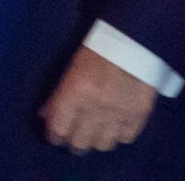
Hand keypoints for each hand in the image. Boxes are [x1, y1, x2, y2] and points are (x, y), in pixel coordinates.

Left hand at [38, 45, 157, 153]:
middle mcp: (96, 107)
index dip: (55, 136)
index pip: (59, 130)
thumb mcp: (72, 68)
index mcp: (75, 93)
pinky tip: (116, 125)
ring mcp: (119, 113)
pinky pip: (126, 138)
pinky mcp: (140, 114)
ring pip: (103, 145)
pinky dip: (119, 134)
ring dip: (97, 140)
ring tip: (96, 132)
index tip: (56, 136)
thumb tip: (45, 116)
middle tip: (75, 136)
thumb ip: (58, 95)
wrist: (135, 39)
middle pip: (80, 144)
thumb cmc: (98, 49)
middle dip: (74, 142)